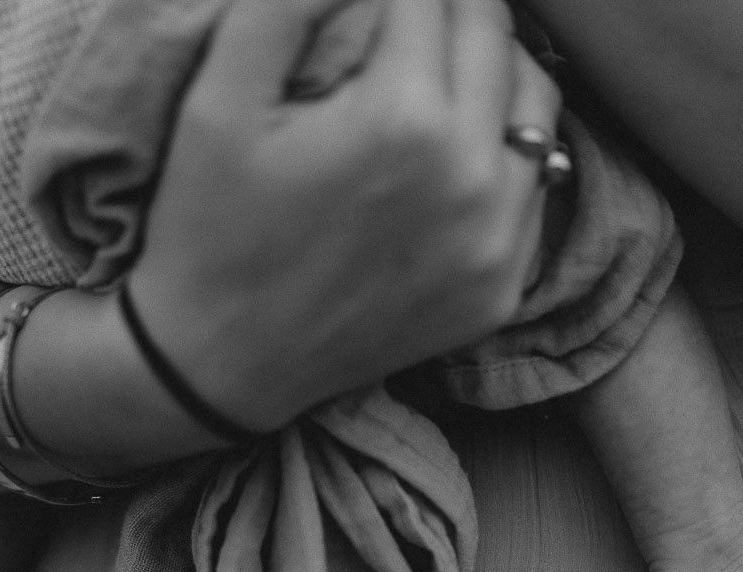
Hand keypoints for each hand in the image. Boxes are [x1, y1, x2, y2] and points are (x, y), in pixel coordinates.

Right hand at [128, 0, 562, 430]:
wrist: (218, 364)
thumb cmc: (208, 223)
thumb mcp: (219, 95)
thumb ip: (286, 2)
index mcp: (404, 118)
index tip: (374, 0)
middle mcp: (471, 178)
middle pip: (493, 32)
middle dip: (447, 4)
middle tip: (405, 13)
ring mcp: (496, 241)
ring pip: (534, 100)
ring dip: (490, 63)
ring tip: (433, 62)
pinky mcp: (502, 288)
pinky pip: (533, 184)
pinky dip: (500, 146)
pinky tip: (449, 142)